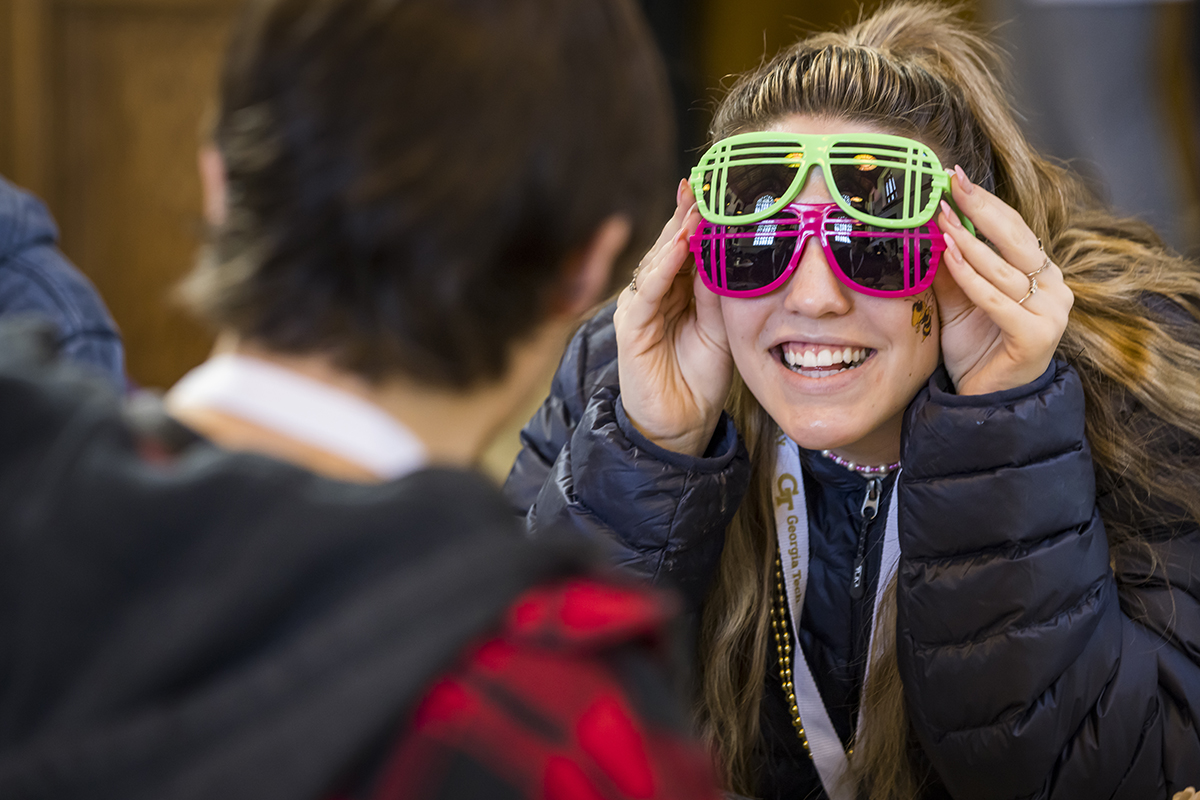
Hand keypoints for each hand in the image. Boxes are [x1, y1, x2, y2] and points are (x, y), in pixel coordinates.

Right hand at [613, 179, 732, 455]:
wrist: (682, 424)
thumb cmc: (702, 376)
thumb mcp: (721, 326)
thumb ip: (720, 290)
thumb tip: (730, 248)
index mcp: (679, 291)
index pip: (688, 246)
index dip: (701, 218)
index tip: (719, 188)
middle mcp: (656, 294)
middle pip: (670, 245)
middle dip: (686, 214)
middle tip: (705, 183)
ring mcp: (640, 308)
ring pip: (657, 262)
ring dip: (675, 233)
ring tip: (694, 206)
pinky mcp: (631, 328)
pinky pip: (648, 292)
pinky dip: (663, 267)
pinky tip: (677, 247)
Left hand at [934, 166, 1072, 395]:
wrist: (982, 400)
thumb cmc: (974, 347)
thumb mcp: (957, 298)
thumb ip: (951, 265)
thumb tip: (928, 223)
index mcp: (1040, 274)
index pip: (1014, 228)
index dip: (985, 202)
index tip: (955, 178)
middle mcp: (1053, 288)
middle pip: (1017, 238)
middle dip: (982, 207)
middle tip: (952, 183)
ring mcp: (1051, 313)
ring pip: (1006, 268)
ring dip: (970, 241)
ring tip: (942, 219)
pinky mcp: (1037, 336)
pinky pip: (998, 300)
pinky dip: (972, 278)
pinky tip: (950, 257)